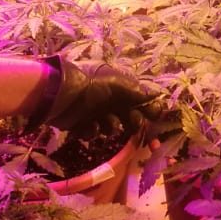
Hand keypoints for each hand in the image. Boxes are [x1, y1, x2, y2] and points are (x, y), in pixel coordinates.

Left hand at [45, 59, 166, 133]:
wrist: (60, 95)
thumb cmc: (92, 86)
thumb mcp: (118, 86)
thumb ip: (139, 93)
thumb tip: (160, 96)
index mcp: (120, 89)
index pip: (140, 101)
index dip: (148, 110)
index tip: (155, 118)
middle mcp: (110, 100)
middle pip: (129, 117)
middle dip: (132, 122)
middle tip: (132, 123)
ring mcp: (96, 113)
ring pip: (111, 128)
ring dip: (109, 127)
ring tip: (101, 122)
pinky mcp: (82, 124)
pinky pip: (94, 133)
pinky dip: (91, 131)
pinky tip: (87, 126)